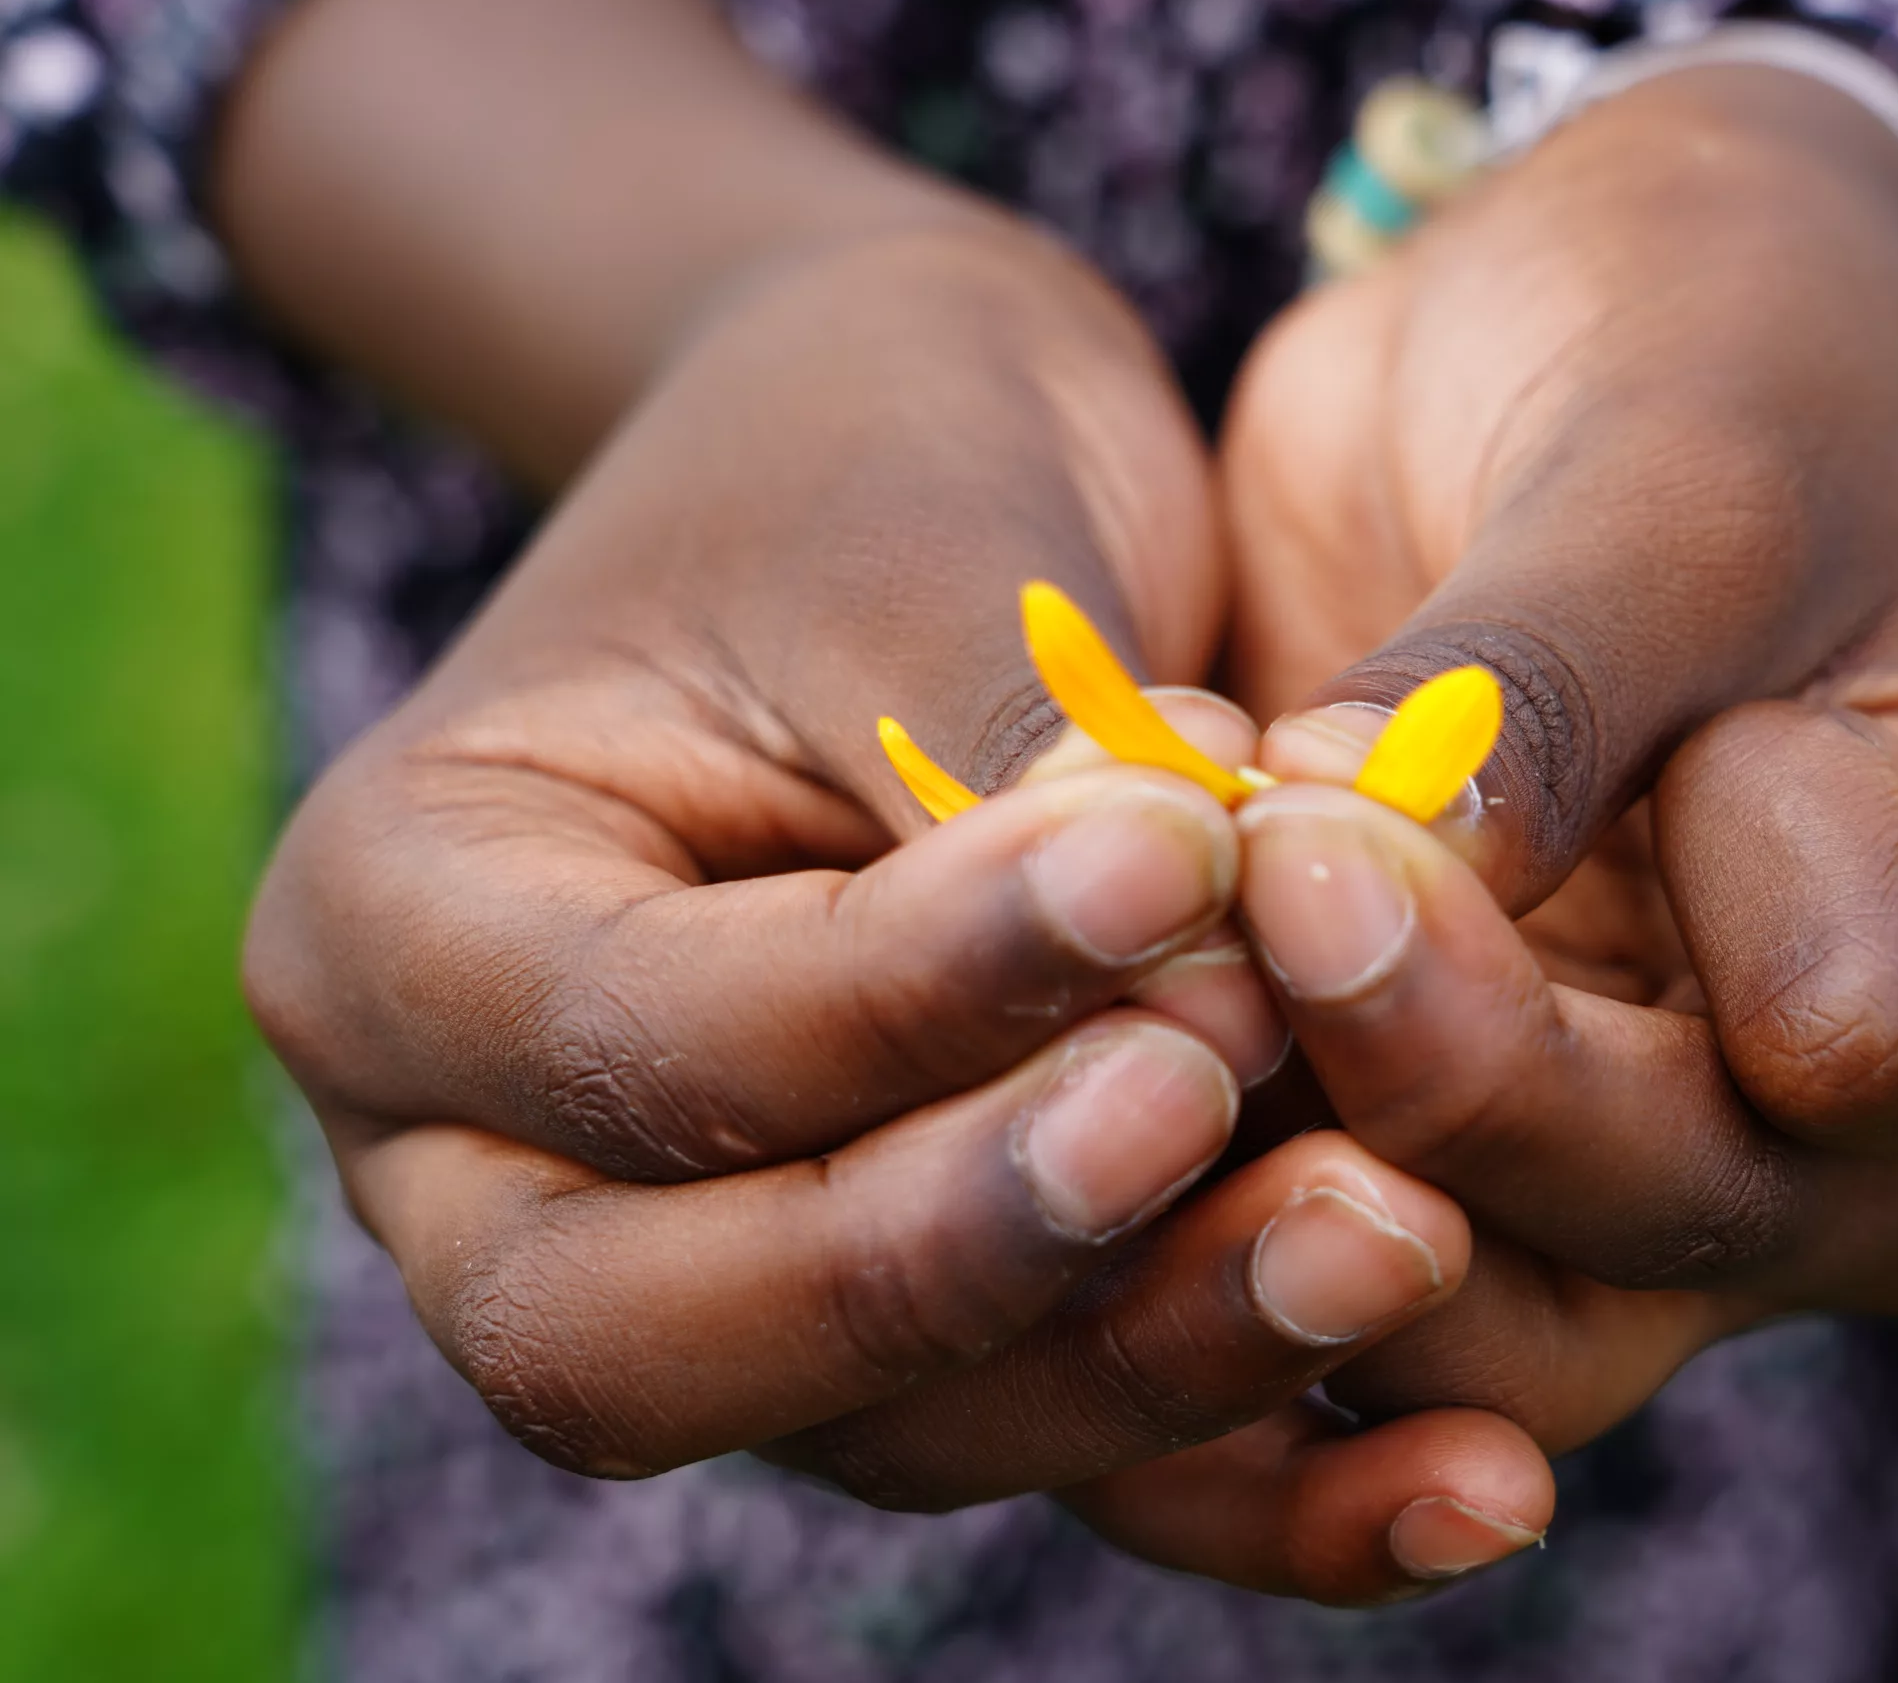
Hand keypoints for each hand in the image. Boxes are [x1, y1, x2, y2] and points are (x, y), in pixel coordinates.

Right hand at [244, 226, 1555, 1602]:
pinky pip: (1048, 1440)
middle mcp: (495, 1157)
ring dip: (1144, 1357)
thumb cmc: (886, 451)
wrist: (931, 463)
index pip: (640, 1041)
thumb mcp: (921, 554)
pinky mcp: (913, 1310)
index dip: (910, 991)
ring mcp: (704, 1265)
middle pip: (666, 1344)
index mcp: (405, 930)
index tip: (1172, 868)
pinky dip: (1248, 1470)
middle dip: (969, 1253)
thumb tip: (1176, 986)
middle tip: (1225, 1098)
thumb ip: (997, 788)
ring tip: (1392, 1231)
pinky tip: (1465, 1474)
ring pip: (880, 1431)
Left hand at [1216, 65, 1897, 1450]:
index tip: (1677, 685)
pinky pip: (1344, 1281)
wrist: (1583, 364)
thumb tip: (1342, 884)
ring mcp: (1697, 1208)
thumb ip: (1546, 684)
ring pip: (1483, 1314)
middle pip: (1666, 1212)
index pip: (1872, 1033)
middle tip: (1272, 840)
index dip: (1706, 864)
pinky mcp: (1494, 1196)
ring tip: (1180, 936)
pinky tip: (1120, 1025)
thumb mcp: (1678, 465)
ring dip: (1292, 1151)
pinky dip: (1214, 1179)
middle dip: (1433, 1040)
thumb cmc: (1719, 364)